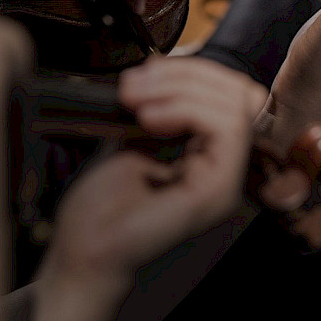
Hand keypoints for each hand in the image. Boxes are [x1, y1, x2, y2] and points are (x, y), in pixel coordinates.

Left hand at [40, 57, 263, 286]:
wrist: (84, 250)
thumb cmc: (101, 209)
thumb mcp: (132, 140)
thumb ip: (158, 110)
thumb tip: (163, 69)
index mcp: (210, 157)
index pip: (228, 95)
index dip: (190, 72)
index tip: (143, 73)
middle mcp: (225, 169)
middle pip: (237, 93)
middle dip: (184, 74)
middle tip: (134, 84)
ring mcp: (226, 181)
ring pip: (234, 105)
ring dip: (180, 89)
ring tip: (136, 100)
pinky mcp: (219, 190)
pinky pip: (227, 129)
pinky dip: (186, 109)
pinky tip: (149, 117)